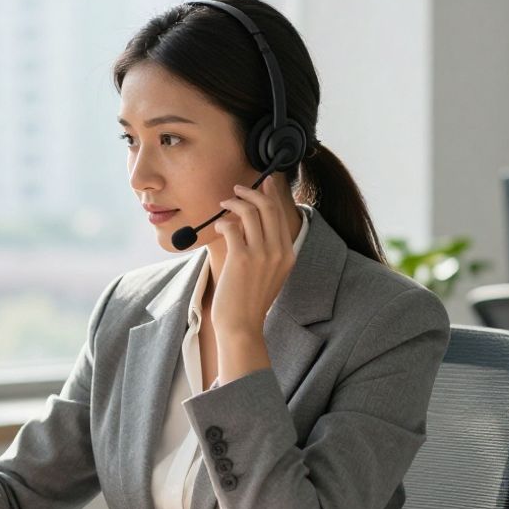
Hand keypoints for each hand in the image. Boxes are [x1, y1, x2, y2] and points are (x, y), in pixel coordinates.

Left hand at [210, 175, 296, 380]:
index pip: (281, 214)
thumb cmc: (249, 300)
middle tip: (237, 189)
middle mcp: (279, 251)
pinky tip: (219, 226)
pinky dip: (223, 221)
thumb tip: (252, 224)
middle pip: (268, 207)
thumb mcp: (269, 274)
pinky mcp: (241, 258)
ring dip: (235, 202)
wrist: (242, 325)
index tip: (263, 182)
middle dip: (252, 192)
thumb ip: (267, 250)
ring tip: (224, 204)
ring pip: (250, 212)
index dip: (271, 194)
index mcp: (288, 254)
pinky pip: (232, 226)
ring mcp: (262, 254)